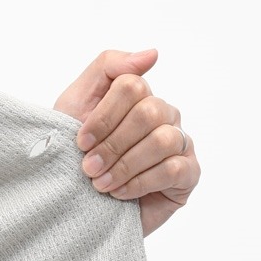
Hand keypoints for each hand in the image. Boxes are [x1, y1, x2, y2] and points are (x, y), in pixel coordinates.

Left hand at [53, 49, 200, 236]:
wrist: (74, 206)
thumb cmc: (73, 155)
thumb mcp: (75, 105)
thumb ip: (107, 68)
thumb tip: (153, 54)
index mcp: (139, 98)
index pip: (132, 86)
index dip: (103, 116)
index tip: (80, 142)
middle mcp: (164, 116)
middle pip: (149, 112)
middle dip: (112, 144)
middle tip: (88, 168)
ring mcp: (179, 144)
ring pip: (162, 140)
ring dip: (124, 165)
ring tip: (100, 184)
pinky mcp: (188, 174)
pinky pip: (173, 169)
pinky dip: (140, 182)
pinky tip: (119, 194)